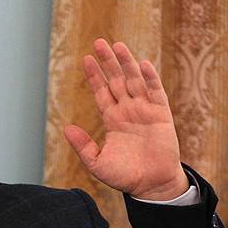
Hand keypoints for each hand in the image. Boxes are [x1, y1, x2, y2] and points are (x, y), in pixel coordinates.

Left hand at [63, 39, 188, 200]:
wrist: (151, 185)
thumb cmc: (124, 176)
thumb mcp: (96, 162)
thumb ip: (83, 146)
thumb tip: (66, 128)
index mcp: (112, 119)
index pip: (102, 91)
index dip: (95, 76)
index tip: (86, 59)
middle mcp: (128, 110)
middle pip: (117, 80)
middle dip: (108, 62)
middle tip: (99, 42)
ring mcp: (145, 110)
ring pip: (134, 80)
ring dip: (127, 63)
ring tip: (117, 45)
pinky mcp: (161, 115)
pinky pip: (155, 92)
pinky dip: (149, 78)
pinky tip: (142, 64)